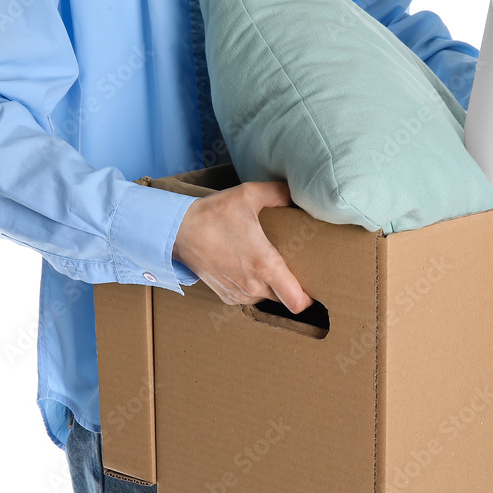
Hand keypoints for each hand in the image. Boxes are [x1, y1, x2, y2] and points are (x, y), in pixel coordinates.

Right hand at [172, 181, 312, 313]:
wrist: (177, 231)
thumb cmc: (214, 213)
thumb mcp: (249, 194)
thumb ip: (279, 192)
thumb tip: (299, 191)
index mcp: (265, 265)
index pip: (297, 302)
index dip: (310, 298)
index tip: (315, 286)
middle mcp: (253, 285)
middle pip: (285, 299)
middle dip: (293, 287)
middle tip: (295, 267)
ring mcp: (238, 293)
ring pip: (267, 298)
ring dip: (272, 287)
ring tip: (270, 264)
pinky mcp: (226, 295)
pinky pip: (250, 297)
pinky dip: (254, 287)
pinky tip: (250, 268)